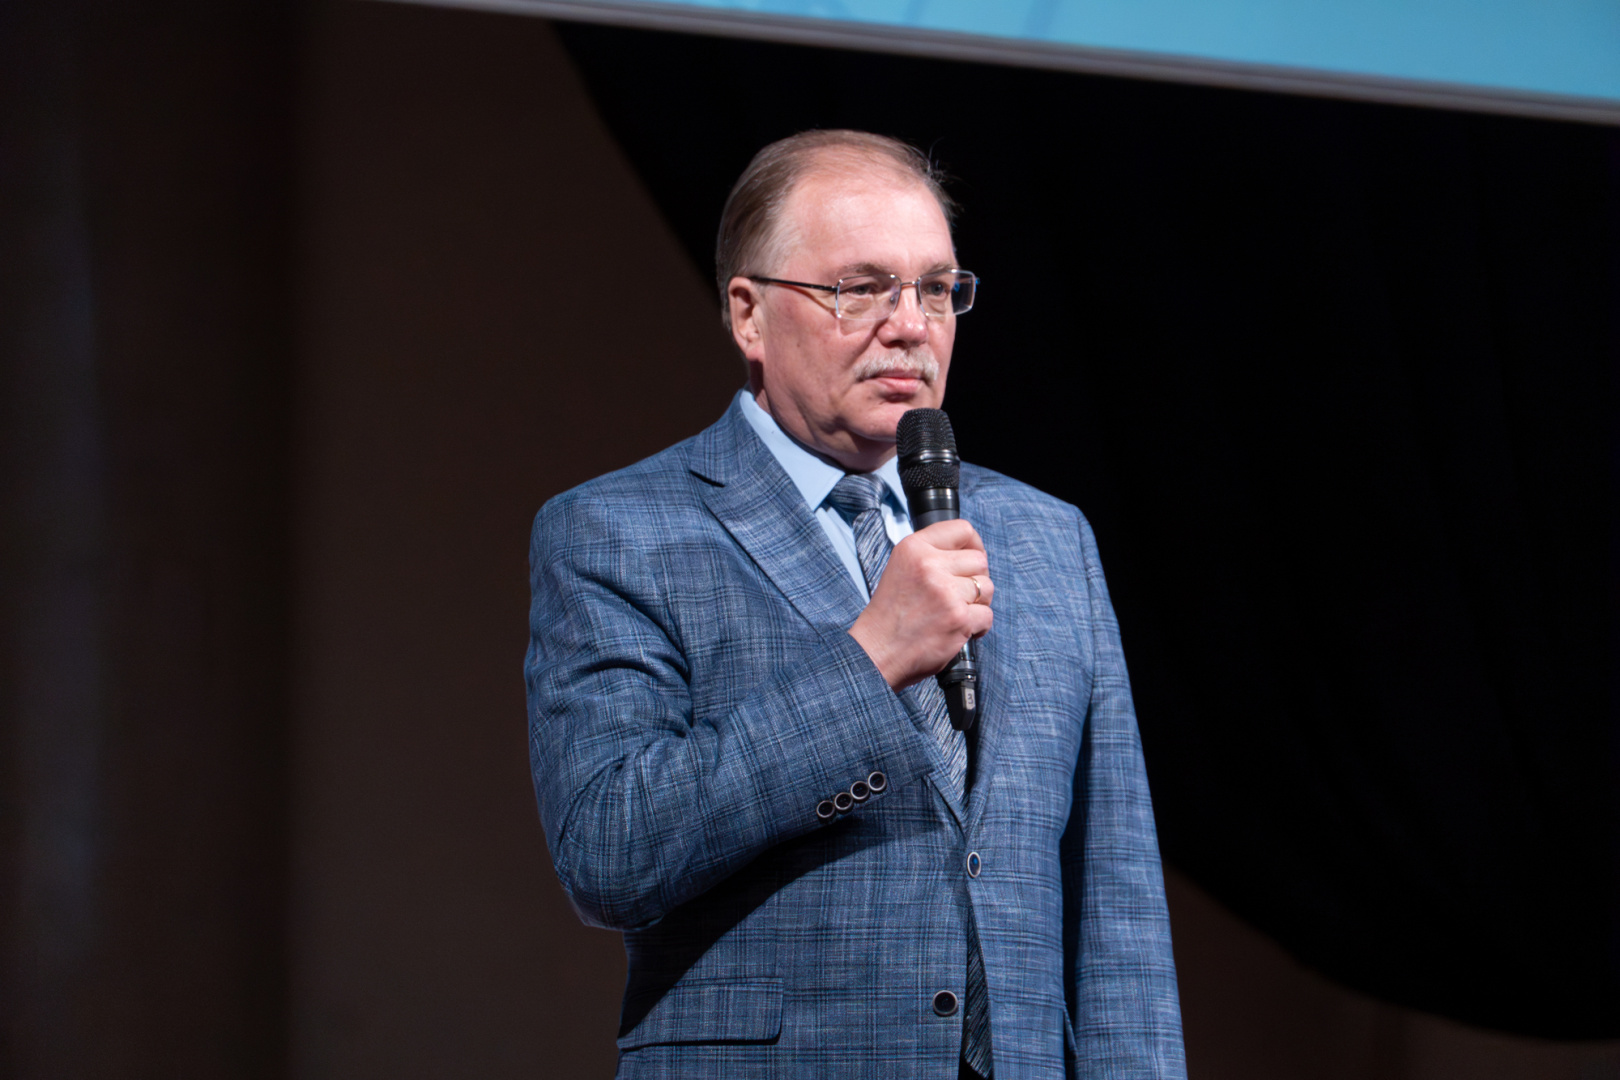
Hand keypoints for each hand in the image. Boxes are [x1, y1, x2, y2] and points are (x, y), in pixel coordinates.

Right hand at [849, 519, 993, 690]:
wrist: (877, 650)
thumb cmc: (889, 615)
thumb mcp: (900, 568)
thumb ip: (930, 555)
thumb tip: (967, 552)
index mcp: (914, 548)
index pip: (961, 529)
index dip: (973, 544)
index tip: (973, 556)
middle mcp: (930, 565)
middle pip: (979, 559)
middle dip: (976, 577)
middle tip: (962, 593)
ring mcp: (946, 592)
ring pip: (987, 587)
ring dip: (979, 602)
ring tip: (958, 611)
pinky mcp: (958, 618)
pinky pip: (987, 615)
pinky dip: (978, 626)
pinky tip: (960, 629)